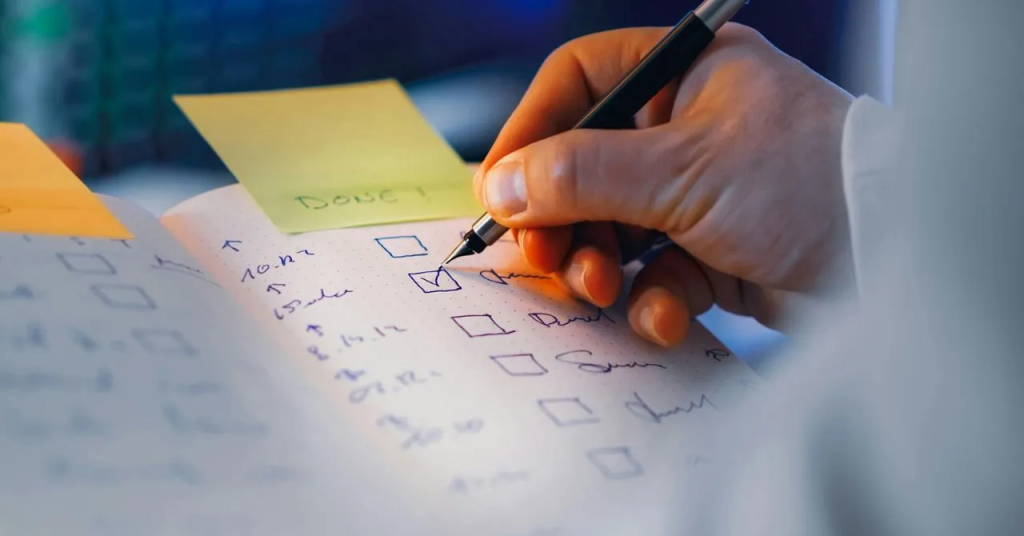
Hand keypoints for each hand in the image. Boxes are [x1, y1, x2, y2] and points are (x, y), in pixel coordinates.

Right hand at [473, 24, 853, 346]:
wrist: (896, 263)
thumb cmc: (809, 183)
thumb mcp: (684, 169)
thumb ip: (583, 174)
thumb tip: (503, 185)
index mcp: (685, 77)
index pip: (577, 85)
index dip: (529, 134)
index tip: (499, 192)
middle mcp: (687, 129)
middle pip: (583, 168)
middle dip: (563, 221)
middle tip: (548, 261)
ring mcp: (698, 193)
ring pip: (611, 229)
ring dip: (600, 268)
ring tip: (607, 290)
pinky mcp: (712, 253)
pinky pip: (653, 275)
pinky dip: (651, 301)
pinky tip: (669, 315)